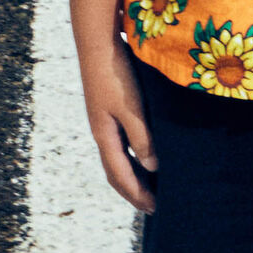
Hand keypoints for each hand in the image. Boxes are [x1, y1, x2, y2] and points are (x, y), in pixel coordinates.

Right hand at [79, 34, 158, 214]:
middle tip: (152, 206)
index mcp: (105, 136)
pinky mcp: (109, 108)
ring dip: (133, 174)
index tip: (154, 210)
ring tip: (151, 185)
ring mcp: (104, 120)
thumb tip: (152, 169)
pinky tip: (146, 152)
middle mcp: (102, 131)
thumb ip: (142, 139)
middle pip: (116, 171)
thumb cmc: (116, 76)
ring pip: (118, 157)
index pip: (120, 175)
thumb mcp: (132, 109)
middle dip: (132, 190)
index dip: (137, 194)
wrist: (98, 43)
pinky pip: (121, 142)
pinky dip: (133, 155)